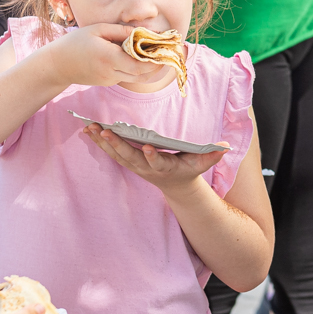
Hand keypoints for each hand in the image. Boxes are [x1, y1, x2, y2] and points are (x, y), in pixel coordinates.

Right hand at [46, 23, 169, 88]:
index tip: (167, 47)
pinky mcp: (108, 82)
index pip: (140, 64)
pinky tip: (142, 56)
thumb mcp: (97, 30)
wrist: (57, 65)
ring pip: (137, 77)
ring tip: (159, 52)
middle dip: (158, 64)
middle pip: (143, 74)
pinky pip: (127, 76)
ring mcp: (110, 80)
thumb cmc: (75, 43)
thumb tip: (142, 32)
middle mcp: (111, 73)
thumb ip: (120, 31)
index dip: (156, 59)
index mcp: (109, 58)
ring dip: (150, 67)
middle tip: (169, 51)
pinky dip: (137, 68)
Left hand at [85, 124, 222, 193]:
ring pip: (116, 155)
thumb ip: (212, 155)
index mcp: (165, 168)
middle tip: (105, 132)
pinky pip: (110, 152)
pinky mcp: (127, 161)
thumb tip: (224, 147)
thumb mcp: (202, 163)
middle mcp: (146, 169)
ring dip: (102, 142)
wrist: (175, 185)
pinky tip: (88, 130)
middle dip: (117, 145)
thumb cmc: (188, 169)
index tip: (146, 147)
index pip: (157, 163)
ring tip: (90, 128)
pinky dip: (99, 142)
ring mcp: (135, 166)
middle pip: (130, 158)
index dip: (151, 157)